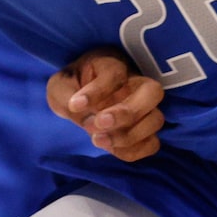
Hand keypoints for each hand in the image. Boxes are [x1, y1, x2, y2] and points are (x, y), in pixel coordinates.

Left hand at [47, 49, 164, 162]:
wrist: (77, 103)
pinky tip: (109, 148)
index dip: (96, 90)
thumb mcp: (60, 86)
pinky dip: (133, 150)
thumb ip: (66, 95)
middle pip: (153, 92)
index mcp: (113, 65)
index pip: (115, 72)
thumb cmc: (71, 88)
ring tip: (97, 139)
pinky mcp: (143, 132)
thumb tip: (79, 110)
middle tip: (98, 123)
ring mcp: (144, 109)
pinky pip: (152, 144)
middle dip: (126, 112)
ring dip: (129, 135)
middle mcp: (135, 84)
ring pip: (156, 120)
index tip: (74, 105)